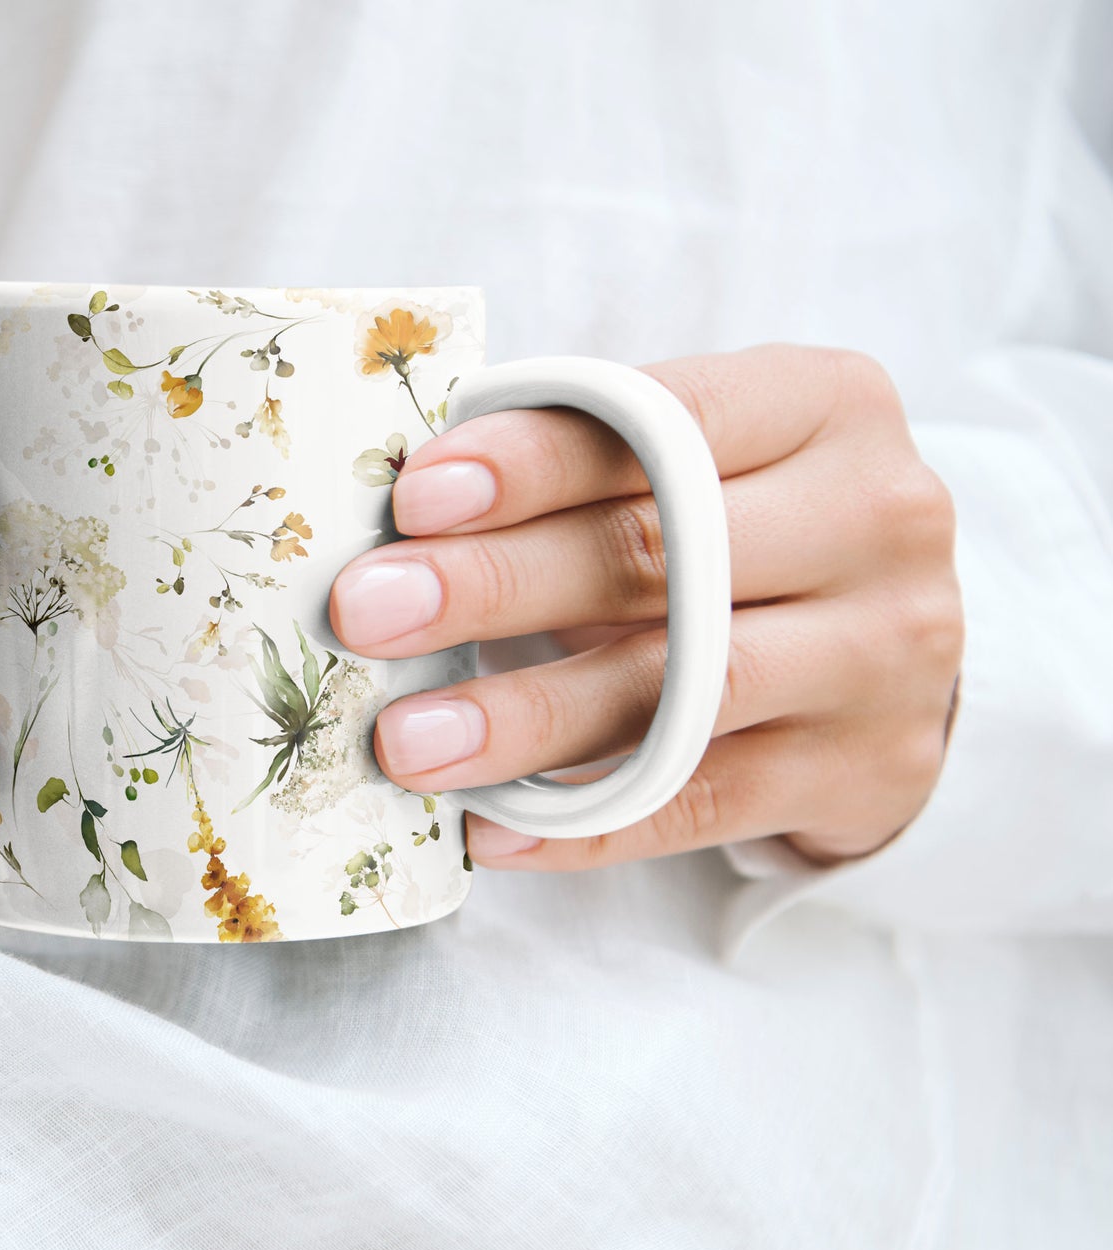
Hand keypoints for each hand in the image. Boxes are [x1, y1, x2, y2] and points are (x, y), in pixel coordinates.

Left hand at [329, 345, 961, 868]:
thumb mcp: (697, 458)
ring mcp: (886, 652)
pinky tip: (490, 828)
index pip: (666, 421)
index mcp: (822, 404)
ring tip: (408, 742)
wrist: (896, 643)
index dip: (534, 462)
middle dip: (497, 584)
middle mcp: (876, 517)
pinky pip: (704, 805)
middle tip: (368, 613)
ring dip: (528, 717)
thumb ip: (585, 463)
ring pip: (685, 690)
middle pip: (665, 553)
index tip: (415, 497)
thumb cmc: (744, 527)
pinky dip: (588, 825)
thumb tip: (400, 523)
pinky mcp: (867, 768)